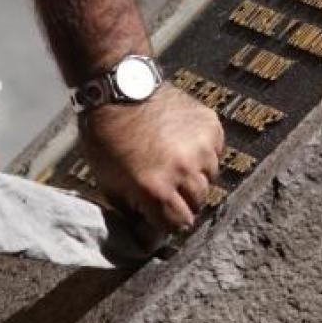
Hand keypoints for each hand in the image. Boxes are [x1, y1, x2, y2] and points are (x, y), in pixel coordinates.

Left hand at [78, 83, 223, 232]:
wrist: (119, 88)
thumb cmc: (107, 136)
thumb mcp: (109, 182)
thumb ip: (132, 211)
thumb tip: (147, 234)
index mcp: (155, 189)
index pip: (178, 224)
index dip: (167, 222)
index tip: (159, 214)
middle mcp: (183, 170)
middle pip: (198, 203)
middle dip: (181, 200)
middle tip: (166, 185)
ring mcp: (201, 147)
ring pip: (209, 177)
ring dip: (194, 175)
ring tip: (173, 160)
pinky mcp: (211, 126)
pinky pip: (215, 152)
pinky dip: (202, 152)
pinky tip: (182, 141)